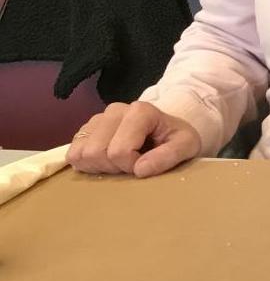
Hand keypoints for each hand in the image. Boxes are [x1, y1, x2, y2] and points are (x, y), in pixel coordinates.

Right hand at [66, 100, 202, 177]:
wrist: (165, 130)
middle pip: (96, 152)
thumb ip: (169, 156)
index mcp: (140, 111)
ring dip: (99, 167)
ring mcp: (96, 119)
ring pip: (81, 154)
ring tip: (119, 163)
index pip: (120, 151)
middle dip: (114, 167)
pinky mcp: (84, 130)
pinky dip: (87, 165)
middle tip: (131, 165)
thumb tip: (140, 170)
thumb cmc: (175, 138)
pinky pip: (72, 155)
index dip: (131, 166)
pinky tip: (106, 161)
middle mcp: (114, 111)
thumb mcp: (187, 146)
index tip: (145, 164)